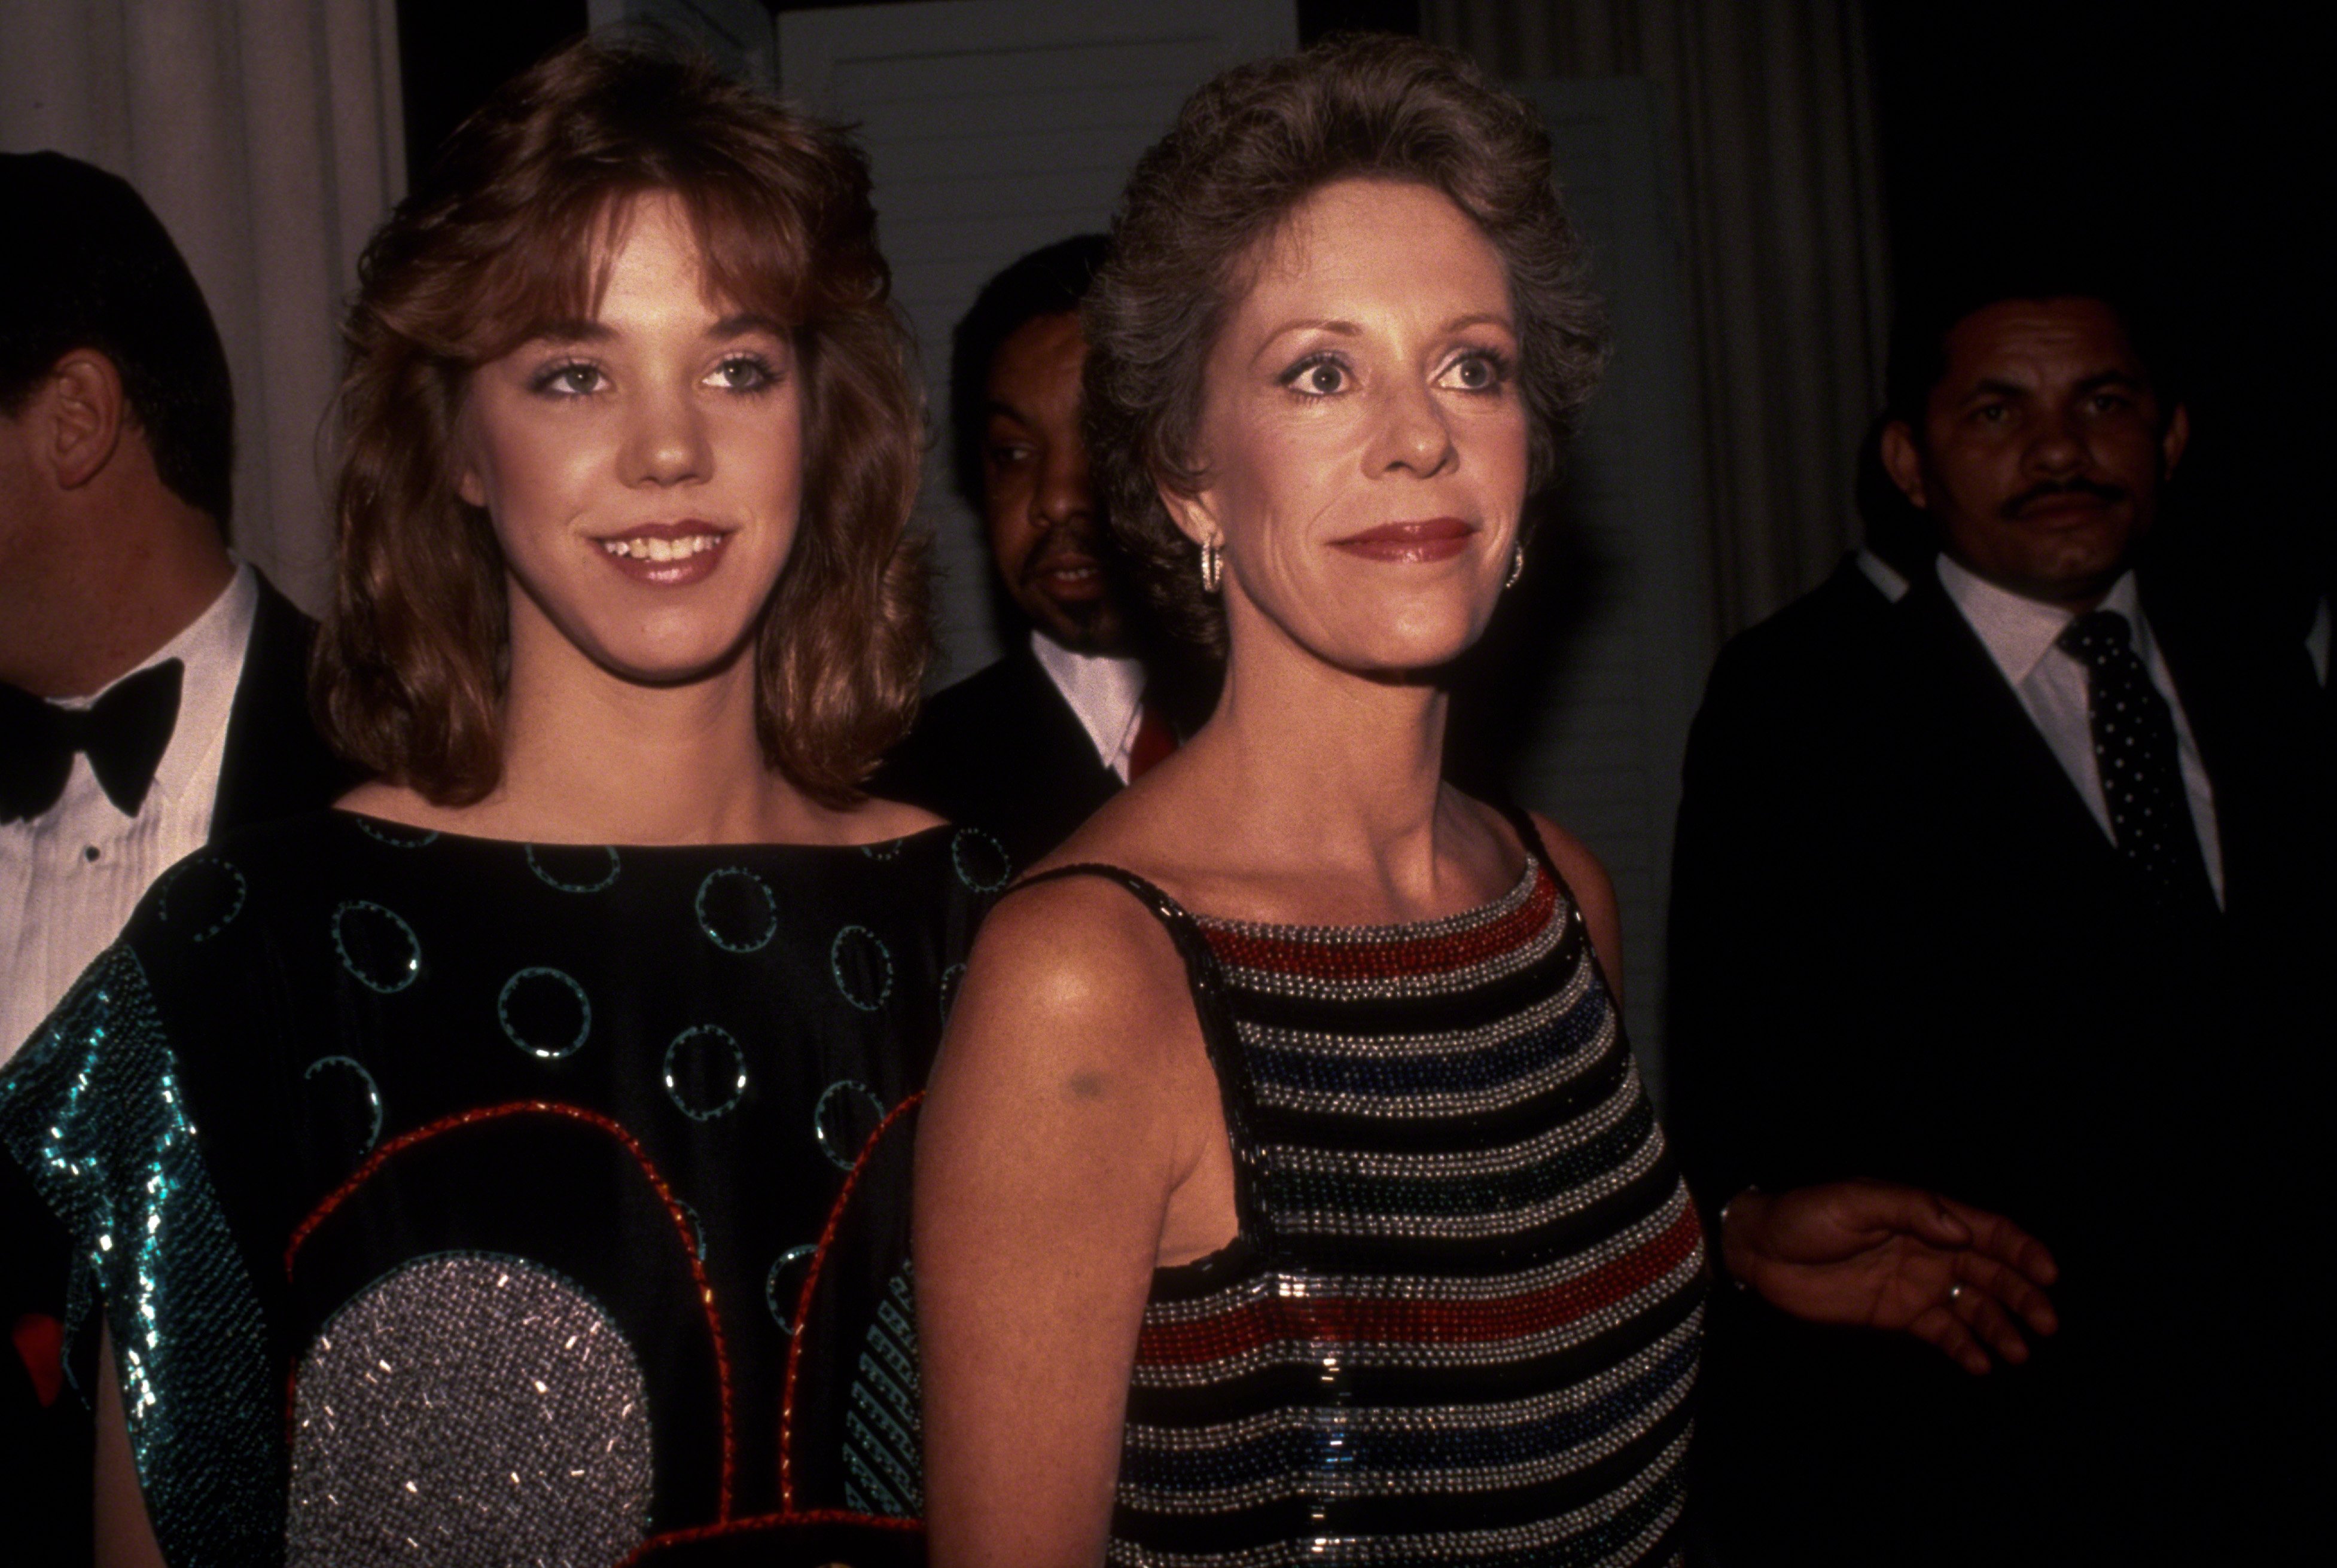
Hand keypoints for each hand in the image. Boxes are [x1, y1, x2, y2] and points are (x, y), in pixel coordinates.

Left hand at [1721, 1180, 2058, 1374]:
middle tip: (2046, 1322)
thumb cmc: (1807, 1215)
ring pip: (1975, 1306)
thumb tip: (1963, 1231)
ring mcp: (1918, 1284)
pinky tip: (1981, 1364)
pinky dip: (1966, 1348)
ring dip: (2001, 1327)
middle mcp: (1931, 1250)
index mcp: (1926, 1217)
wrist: (1761, 1251)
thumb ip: (1911, 1211)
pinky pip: (1944, 1333)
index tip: (2048, 1274)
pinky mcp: (1899, 1314)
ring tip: (2019, 1352)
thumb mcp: (1857, 1202)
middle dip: (2023, 1295)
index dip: (2022, 1250)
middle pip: (1992, 1272)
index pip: (1988, 1231)